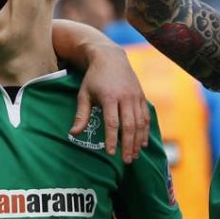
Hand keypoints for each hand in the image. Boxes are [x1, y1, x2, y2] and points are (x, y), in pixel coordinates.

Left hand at [71, 43, 149, 162]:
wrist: (110, 57)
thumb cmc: (94, 78)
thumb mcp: (84, 94)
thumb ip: (81, 115)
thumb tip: (73, 133)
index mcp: (109, 97)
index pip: (112, 122)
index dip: (112, 139)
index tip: (110, 153)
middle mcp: (125, 97)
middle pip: (129, 125)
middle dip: (128, 145)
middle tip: (126, 161)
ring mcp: (136, 96)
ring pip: (140, 123)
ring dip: (138, 141)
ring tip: (134, 156)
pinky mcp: (142, 96)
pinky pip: (146, 116)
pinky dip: (145, 131)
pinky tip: (142, 143)